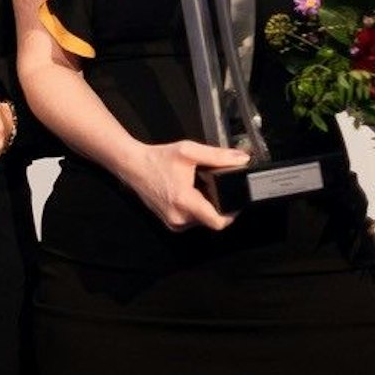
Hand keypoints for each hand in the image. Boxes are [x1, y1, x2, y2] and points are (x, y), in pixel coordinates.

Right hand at [121, 139, 250, 231]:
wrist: (133, 165)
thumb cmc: (157, 159)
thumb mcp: (189, 152)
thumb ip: (218, 156)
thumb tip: (241, 159)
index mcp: (185, 202)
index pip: (218, 222)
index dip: (232, 214)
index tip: (235, 202)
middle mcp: (179, 217)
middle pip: (211, 219)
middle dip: (216, 204)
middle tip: (212, 187)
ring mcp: (173, 222)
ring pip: (200, 220)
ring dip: (204, 206)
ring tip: (197, 188)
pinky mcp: (169, 222)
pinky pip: (190, 219)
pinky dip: (193, 208)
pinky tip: (187, 192)